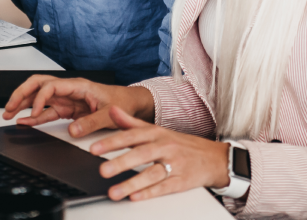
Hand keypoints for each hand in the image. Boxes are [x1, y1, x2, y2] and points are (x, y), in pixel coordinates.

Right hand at [2, 76, 154, 135]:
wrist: (129, 104)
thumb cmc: (120, 102)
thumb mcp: (109, 113)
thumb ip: (91, 122)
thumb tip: (73, 131)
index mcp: (76, 85)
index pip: (50, 86)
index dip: (39, 98)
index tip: (34, 112)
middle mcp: (68, 90)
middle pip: (38, 85)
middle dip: (21, 94)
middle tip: (9, 107)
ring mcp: (66, 99)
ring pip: (38, 97)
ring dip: (23, 104)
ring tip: (9, 113)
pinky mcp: (67, 109)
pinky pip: (46, 111)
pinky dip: (34, 116)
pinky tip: (24, 121)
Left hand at [89, 106, 229, 200]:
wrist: (212, 157)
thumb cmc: (179, 143)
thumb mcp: (155, 129)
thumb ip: (130, 122)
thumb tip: (111, 110)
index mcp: (155, 133)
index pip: (131, 136)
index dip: (112, 142)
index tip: (94, 148)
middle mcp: (164, 146)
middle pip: (140, 154)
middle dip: (120, 162)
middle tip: (102, 170)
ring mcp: (174, 164)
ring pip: (151, 174)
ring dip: (131, 183)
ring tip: (114, 192)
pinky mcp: (181, 181)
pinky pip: (164, 187)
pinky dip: (149, 193)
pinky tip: (135, 197)